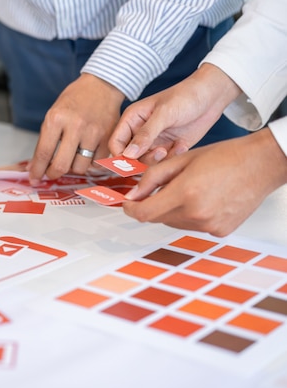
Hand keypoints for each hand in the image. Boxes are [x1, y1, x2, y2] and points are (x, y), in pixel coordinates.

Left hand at [28, 74, 124, 184]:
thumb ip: (45, 139)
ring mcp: (93, 133)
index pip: (43, 153)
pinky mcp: (108, 138)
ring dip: (73, 168)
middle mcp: (75, 126)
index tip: (34, 178)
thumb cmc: (75, 99)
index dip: (37, 170)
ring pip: (80, 167)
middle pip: (61, 165)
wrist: (102, 86)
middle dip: (53, 174)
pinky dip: (89, 164)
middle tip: (51, 173)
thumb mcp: (54, 113)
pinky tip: (85, 155)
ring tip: (70, 159)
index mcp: (56, 118)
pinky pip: (96, 163)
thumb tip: (33, 166)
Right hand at [109, 63, 241, 163]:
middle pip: (130, 157)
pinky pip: (164, 162)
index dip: (120, 156)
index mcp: (132, 120)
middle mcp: (140, 133)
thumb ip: (145, 135)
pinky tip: (182, 145)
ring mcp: (154, 141)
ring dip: (159, 160)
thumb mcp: (164, 114)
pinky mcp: (169, 148)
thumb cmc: (185, 97)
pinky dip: (173, 157)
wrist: (212, 96)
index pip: (116, 144)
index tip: (133, 161)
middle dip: (143, 159)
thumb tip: (127, 155)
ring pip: (146, 162)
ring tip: (172, 148)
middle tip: (160, 152)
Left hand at [122, 128, 286, 235]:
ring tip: (188, 189)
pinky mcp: (219, 231)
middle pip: (158, 218)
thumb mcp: (181, 160)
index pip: (144, 213)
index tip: (127, 203)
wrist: (261, 164)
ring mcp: (210, 226)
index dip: (130, 209)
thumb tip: (133, 194)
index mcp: (185, 194)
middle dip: (152, 204)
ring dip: (171, 210)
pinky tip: (203, 198)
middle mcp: (197, 214)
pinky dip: (190, 214)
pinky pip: (193, 226)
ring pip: (174, 222)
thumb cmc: (225, 156)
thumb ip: (152, 177)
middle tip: (159, 188)